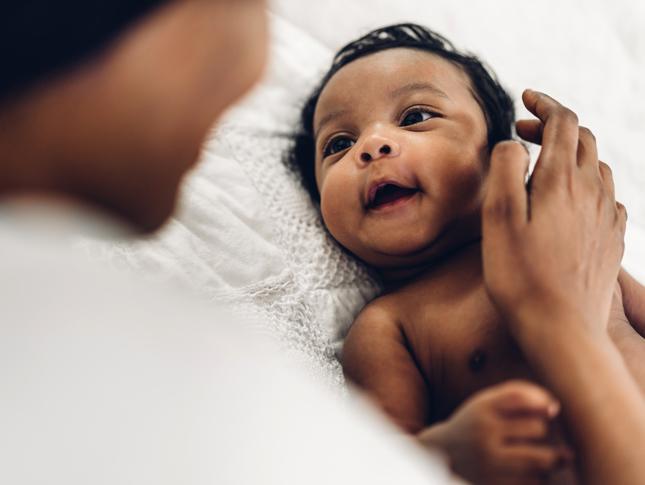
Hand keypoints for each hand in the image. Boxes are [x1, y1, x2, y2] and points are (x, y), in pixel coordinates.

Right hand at [420, 380, 571, 484]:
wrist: (441, 455)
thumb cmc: (475, 423)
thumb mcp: (487, 402)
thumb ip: (519, 395)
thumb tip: (555, 409)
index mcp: (481, 408)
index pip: (521, 397)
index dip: (542, 402)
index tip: (549, 409)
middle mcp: (483, 433)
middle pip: (537, 428)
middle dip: (539, 430)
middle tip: (530, 432)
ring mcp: (488, 461)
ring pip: (541, 460)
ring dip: (544, 457)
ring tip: (530, 453)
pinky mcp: (493, 484)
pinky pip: (533, 482)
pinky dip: (535, 477)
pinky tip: (521, 471)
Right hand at [482, 90, 626, 340]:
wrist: (561, 329)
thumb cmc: (520, 276)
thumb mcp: (498, 217)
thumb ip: (505, 170)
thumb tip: (512, 144)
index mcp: (562, 181)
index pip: (563, 122)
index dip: (544, 104)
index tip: (526, 98)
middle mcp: (592, 192)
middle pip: (584, 139)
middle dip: (555, 126)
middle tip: (525, 132)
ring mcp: (606, 217)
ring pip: (599, 166)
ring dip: (572, 154)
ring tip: (545, 164)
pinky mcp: (612, 241)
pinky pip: (607, 198)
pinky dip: (589, 185)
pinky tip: (573, 202)